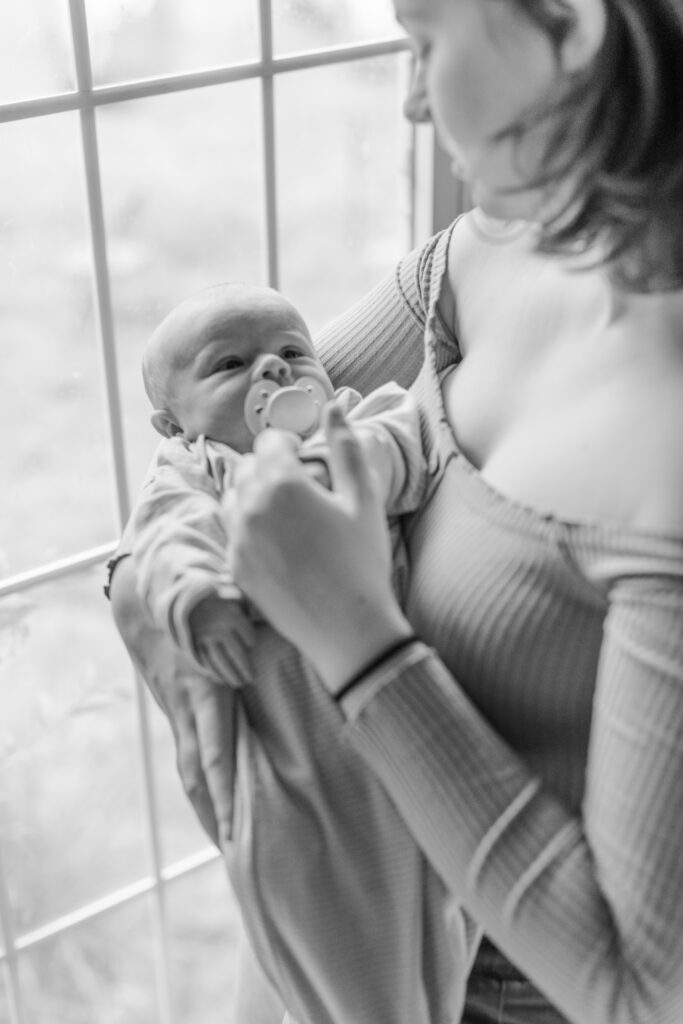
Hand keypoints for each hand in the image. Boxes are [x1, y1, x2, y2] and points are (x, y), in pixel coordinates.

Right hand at [109, 557, 236, 846]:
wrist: (144, 606)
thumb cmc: (197, 603)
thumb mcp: (228, 612)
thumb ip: (258, 624)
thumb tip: (297, 623)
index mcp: (205, 690)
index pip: (213, 751)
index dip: (223, 791)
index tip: (235, 827)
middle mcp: (188, 710)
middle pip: (198, 777)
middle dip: (216, 817)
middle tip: (237, 857)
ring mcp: (179, 716)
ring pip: (191, 774)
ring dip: (209, 810)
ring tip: (231, 847)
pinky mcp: (179, 716)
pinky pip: (191, 758)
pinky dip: (204, 787)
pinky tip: (219, 808)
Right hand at [188, 594, 254, 686]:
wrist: (192, 601)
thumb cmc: (224, 600)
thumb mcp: (238, 598)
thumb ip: (252, 608)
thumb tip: (273, 617)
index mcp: (233, 615)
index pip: (247, 634)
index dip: (251, 641)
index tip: (253, 645)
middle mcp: (219, 627)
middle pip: (235, 652)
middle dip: (244, 668)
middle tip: (252, 679)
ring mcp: (206, 637)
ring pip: (220, 660)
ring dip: (230, 675)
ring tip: (240, 684)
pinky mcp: (196, 644)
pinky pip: (206, 661)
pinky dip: (214, 672)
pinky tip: (222, 680)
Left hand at [224, 403, 411, 692]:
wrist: (347, 628)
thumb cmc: (362, 560)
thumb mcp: (364, 499)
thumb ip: (345, 447)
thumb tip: (333, 406)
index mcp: (282, 484)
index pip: (270, 441)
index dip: (289, 444)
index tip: (305, 458)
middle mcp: (250, 506)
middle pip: (247, 466)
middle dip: (270, 468)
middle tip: (301, 487)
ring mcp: (238, 539)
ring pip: (233, 497)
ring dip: (254, 494)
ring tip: (286, 512)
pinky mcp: (235, 567)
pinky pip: (233, 531)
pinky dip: (249, 527)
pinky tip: (279, 542)